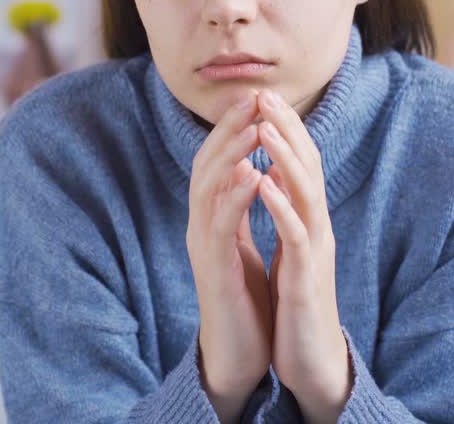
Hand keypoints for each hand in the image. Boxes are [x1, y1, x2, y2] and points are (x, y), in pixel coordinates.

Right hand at [185, 90, 271, 422]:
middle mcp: (199, 227)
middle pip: (205, 166)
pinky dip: (234, 195)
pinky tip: (251, 173)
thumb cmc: (243, 300)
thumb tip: (250, 169)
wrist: (237, 355)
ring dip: (231, 154)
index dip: (230, 127)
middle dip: (228, 129)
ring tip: (252, 127)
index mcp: (210, 220)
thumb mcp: (241, 246)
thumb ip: (239, 210)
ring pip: (208, 189)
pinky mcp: (213, 270)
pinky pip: (220, 225)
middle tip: (252, 97)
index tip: (254, 97)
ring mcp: (202, 248)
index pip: (214, 162)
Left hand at [255, 89, 353, 422]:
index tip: (262, 97)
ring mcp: (315, 250)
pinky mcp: (307, 275)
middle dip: (287, 128)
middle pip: (308, 166)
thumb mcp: (290, 250)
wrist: (312, 359)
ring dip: (284, 157)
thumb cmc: (297, 304)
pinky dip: (281, 205)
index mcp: (308, 220)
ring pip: (305, 193)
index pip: (300, 163)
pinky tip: (263, 183)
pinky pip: (295, 234)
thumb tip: (274, 174)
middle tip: (265, 94)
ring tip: (264, 126)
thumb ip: (287, 212)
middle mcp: (317, 227)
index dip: (285, 128)